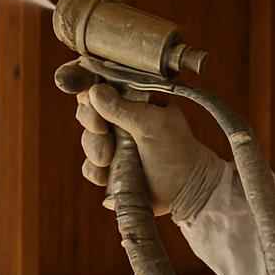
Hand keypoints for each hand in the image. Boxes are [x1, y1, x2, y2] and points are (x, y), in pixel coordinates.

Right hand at [77, 83, 221, 215]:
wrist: (186, 190)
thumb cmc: (178, 152)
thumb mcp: (152, 124)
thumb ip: (122, 108)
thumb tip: (94, 91)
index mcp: (136, 99)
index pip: (103, 84)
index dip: (88, 89)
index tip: (88, 99)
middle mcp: (123, 118)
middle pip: (88, 111)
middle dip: (92, 122)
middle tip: (102, 131)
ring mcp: (115, 143)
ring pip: (88, 139)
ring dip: (95, 148)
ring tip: (109, 159)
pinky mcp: (110, 168)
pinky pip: (89, 167)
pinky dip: (96, 171)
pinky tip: (107, 175)